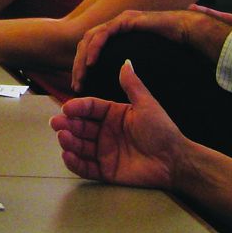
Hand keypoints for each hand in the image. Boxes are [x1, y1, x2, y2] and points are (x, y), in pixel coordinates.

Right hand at [53, 61, 186, 189]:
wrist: (174, 160)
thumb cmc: (162, 130)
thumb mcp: (146, 105)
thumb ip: (132, 85)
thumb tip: (125, 61)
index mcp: (114, 115)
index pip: (91, 108)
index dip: (78, 107)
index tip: (67, 107)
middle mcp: (106, 132)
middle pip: (81, 126)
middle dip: (67, 124)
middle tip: (56, 123)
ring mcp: (104, 152)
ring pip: (80, 146)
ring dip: (69, 141)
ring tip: (63, 137)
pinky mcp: (106, 171)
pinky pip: (86, 167)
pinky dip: (75, 163)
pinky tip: (67, 155)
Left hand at [70, 4, 231, 92]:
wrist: (185, 32)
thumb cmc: (168, 48)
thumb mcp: (141, 62)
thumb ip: (127, 70)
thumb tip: (118, 84)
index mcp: (115, 37)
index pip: (90, 50)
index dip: (82, 67)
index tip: (80, 87)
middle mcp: (114, 27)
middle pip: (86, 45)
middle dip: (78, 65)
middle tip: (76, 85)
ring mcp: (119, 22)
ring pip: (91, 38)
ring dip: (83, 58)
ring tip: (81, 77)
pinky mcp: (126, 21)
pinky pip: (104, 33)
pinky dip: (96, 47)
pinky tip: (92, 63)